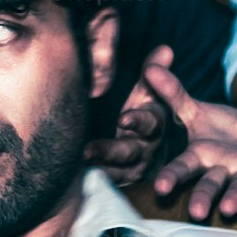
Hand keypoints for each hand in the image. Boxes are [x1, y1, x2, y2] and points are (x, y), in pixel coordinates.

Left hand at [85, 43, 173, 185]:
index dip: (138, 121)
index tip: (123, 119)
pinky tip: (71, 184)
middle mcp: (147, 150)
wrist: (148, 154)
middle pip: (129, 152)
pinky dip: (90, 185)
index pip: (150, 122)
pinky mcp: (121, 185)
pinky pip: (106, 187)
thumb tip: (165, 49)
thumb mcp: (146, 95)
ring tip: (74, 170)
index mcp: (155, 125)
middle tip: (86, 152)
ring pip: (117, 174)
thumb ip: (152, 74)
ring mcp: (134, 171)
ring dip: (96, 173)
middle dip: (109, 152)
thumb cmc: (142, 117)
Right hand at [146, 60, 236, 220]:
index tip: (161, 189)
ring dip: (236, 197)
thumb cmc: (222, 129)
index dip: (172, 178)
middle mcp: (222, 169)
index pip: (182, 168)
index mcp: (199, 157)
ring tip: (228, 209)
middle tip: (196, 213)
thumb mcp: (196, 110)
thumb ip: (174, 93)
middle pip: (210, 184)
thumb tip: (150, 68)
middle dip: (203, 197)